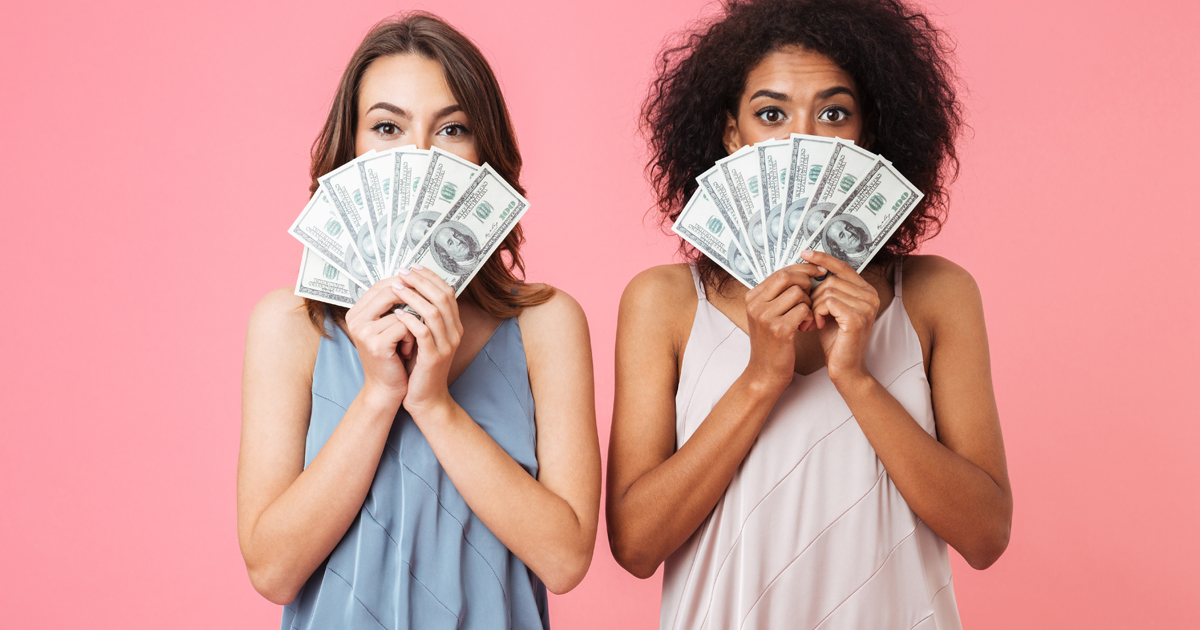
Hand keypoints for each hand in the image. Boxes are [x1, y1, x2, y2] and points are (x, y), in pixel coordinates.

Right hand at [345, 276, 415, 408]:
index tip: (421, 285)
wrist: (387, 389)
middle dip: (411, 298)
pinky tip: (407, 351)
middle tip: (425, 309)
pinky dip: (412, 338)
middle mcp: (355, 320)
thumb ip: (394, 306)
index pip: (380, 285)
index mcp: (356, 313)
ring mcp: (363, 332)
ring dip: (413, 324)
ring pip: (400, 311)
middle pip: (388, 292)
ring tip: (411, 340)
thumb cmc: (393, 357)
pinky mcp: (375, 344)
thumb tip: (414, 278)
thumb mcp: (390, 328)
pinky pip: (404, 327)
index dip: (403, 282)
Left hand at [391, 266, 463, 417]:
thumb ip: (421, 317)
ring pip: (434, 312)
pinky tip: (396, 313)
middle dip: (421, 281)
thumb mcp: (423, 338)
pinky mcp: (434, 357)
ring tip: (396, 287)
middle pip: (443, 297)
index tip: (412, 267)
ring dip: (413, 296)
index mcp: (453, 325)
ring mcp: (446, 345)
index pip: (447, 292)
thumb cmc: (419, 367)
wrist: (426, 399)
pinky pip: (424, 333)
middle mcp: (454, 332)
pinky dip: (410, 320)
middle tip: (402, 272)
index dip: (430, 277)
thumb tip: (406, 291)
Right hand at [742, 264, 824, 391]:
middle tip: (814, 295)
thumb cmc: (771, 343)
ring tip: (806, 316)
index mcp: (752, 297)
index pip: (781, 271)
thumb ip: (778, 295)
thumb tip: (803, 273)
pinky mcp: (779, 329)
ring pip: (798, 293)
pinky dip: (810, 316)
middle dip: (807, 282)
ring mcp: (765, 316)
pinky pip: (803, 310)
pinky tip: (806, 326)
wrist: (765, 372)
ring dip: (809, 303)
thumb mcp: (767, 315)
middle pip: (787, 276)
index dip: (803, 269)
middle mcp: (755, 304)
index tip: (818, 271)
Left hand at [800, 250, 879, 386]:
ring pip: (827, 290)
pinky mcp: (857, 317)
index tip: (804, 253)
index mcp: (866, 291)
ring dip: (814, 306)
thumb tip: (809, 268)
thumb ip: (826, 290)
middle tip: (810, 315)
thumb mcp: (830, 310)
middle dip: (813, 295)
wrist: (845, 368)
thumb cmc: (835, 340)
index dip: (823, 258)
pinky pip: (828, 302)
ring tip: (814, 321)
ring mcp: (866, 306)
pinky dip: (817, 313)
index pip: (843, 266)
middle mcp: (870, 296)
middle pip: (831, 279)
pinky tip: (818, 325)